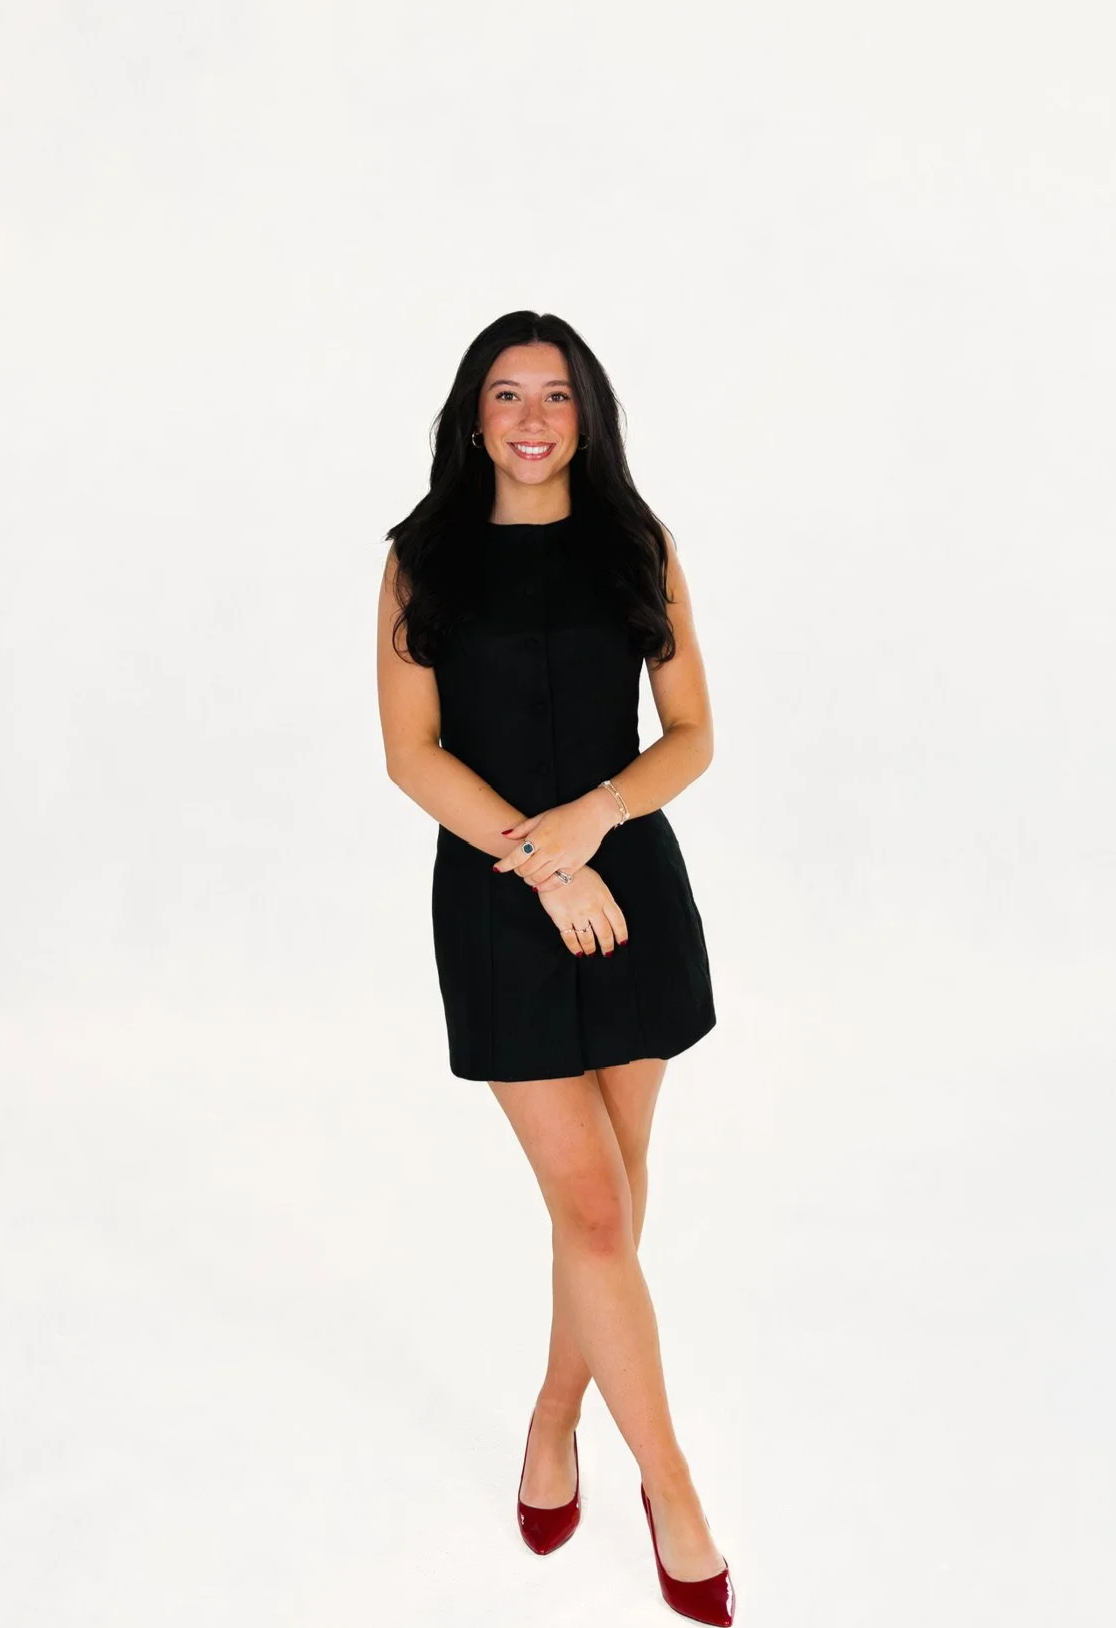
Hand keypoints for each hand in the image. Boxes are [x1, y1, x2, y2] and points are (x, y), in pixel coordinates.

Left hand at [492, 789, 616, 890]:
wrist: (593, 815)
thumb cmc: (566, 814)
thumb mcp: (542, 816)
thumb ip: (522, 828)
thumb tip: (505, 835)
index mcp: (539, 836)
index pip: (515, 856)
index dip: (504, 865)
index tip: (497, 868)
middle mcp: (549, 849)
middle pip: (525, 870)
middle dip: (517, 871)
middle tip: (518, 868)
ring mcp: (562, 859)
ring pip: (538, 879)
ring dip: (529, 880)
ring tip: (529, 875)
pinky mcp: (574, 866)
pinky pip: (555, 882)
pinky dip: (544, 886)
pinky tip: (540, 884)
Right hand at [534, 864, 628, 956]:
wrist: (554, 869)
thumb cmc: (577, 874)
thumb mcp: (597, 883)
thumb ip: (605, 899)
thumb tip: (610, 916)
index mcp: (604, 898)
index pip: (618, 921)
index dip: (621, 934)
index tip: (622, 942)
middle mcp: (592, 908)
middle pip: (604, 933)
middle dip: (607, 946)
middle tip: (607, 952)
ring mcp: (577, 914)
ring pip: (588, 938)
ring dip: (591, 948)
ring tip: (591, 953)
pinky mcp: (561, 919)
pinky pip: (570, 938)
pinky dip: (575, 948)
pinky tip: (578, 952)